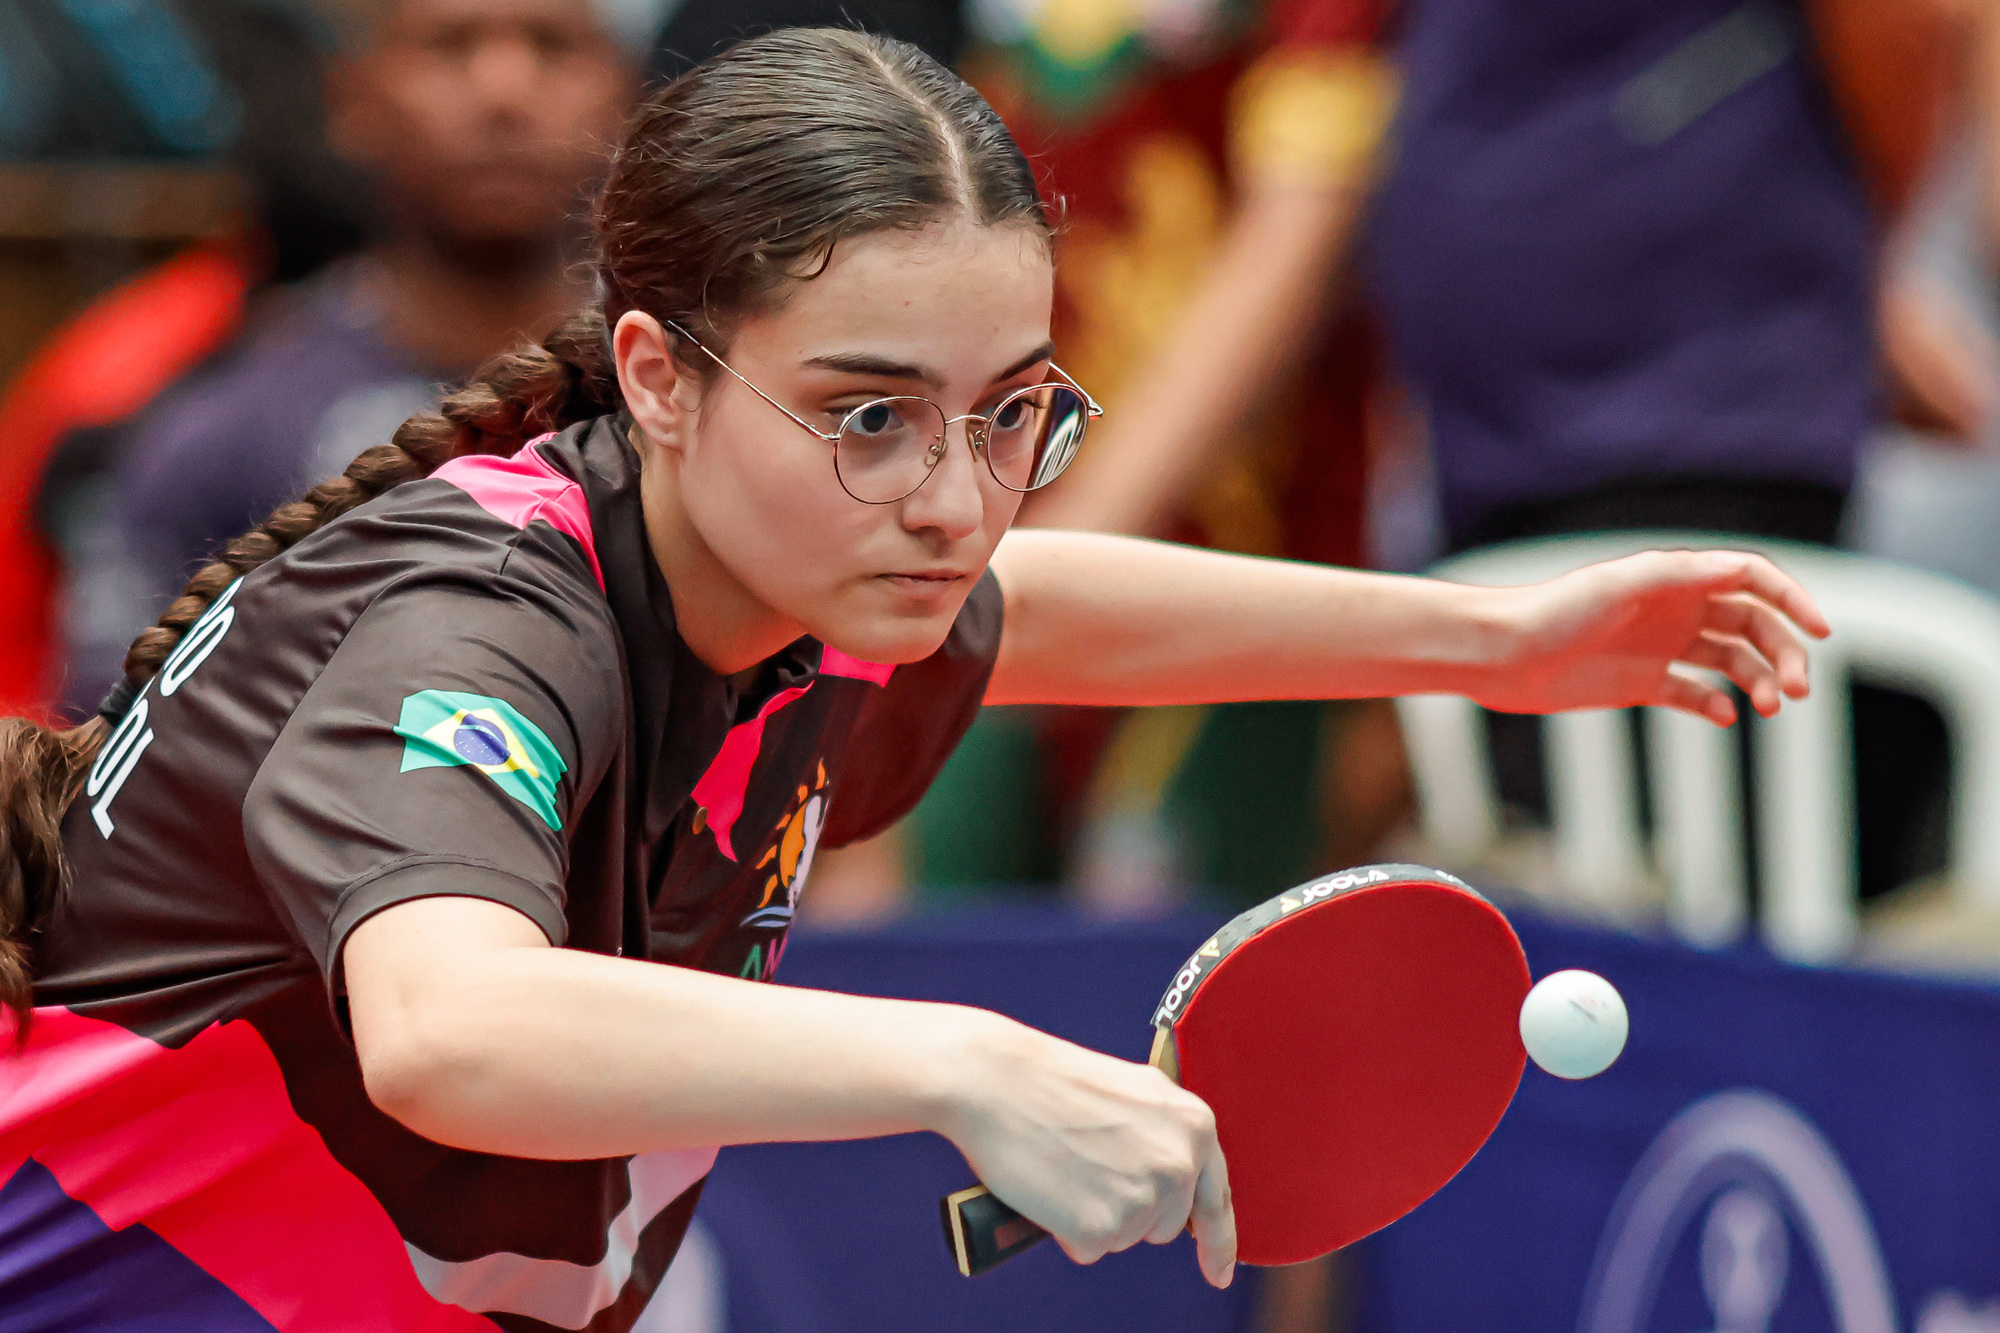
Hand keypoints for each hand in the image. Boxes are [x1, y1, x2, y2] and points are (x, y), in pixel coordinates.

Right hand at [938, 1013, 1235, 1286]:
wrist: (996, 1080)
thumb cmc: (1054, 1082)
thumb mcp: (1135, 1093)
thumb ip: (1168, 1134)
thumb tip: (1178, 1177)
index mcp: (1194, 1124)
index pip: (1216, 1199)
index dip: (1218, 1243)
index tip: (1219, 1273)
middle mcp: (1178, 1164)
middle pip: (1165, 1224)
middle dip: (1131, 1209)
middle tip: (1088, 1166)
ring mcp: (1143, 1197)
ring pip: (1125, 1237)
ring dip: (1096, 1216)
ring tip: (1066, 1167)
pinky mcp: (1102, 1227)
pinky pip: (1088, 1249)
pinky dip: (1066, 1229)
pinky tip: (1051, 1188)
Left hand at [1470, 550, 1830, 724]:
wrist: (1503, 655)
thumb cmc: (1555, 611)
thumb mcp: (1620, 584)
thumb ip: (1680, 574)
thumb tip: (1741, 569)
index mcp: (1676, 577)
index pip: (1752, 579)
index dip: (1793, 599)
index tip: (1821, 631)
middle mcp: (1675, 608)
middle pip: (1753, 625)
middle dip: (1783, 652)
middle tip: (1794, 690)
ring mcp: (1661, 647)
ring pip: (1733, 661)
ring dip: (1759, 680)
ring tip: (1767, 706)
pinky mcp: (1642, 684)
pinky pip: (1696, 694)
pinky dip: (1716, 704)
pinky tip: (1723, 714)